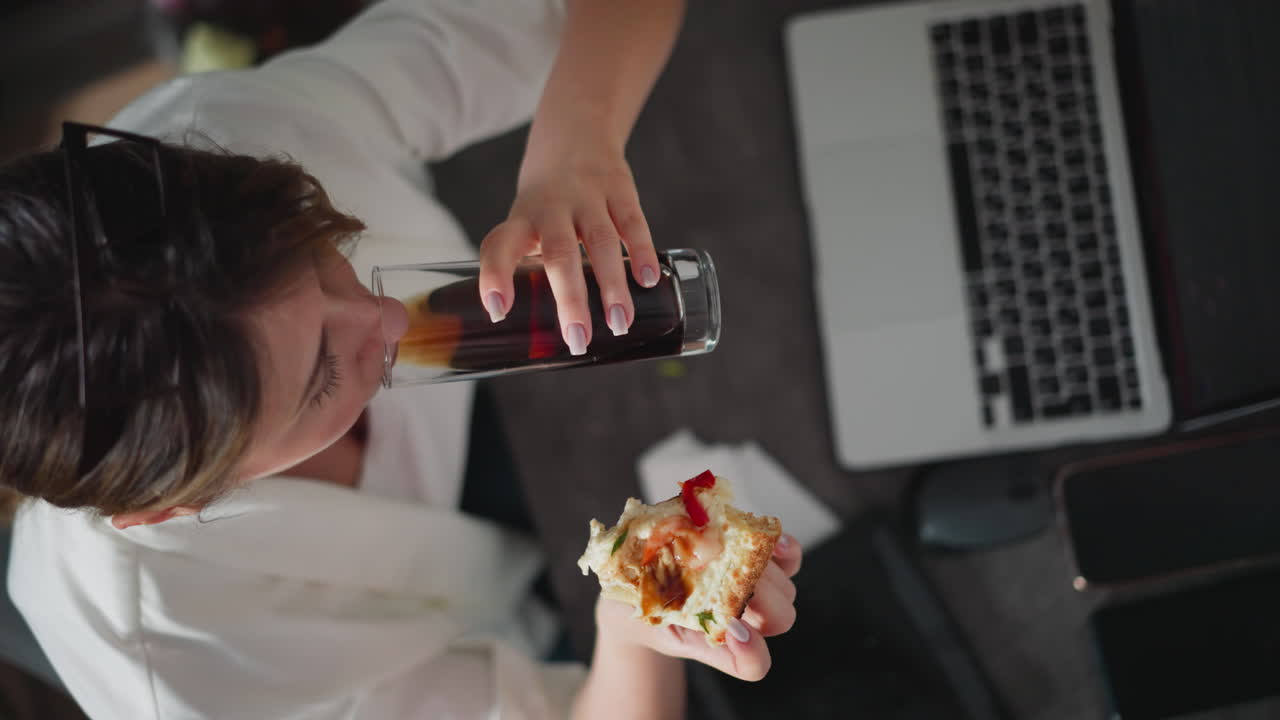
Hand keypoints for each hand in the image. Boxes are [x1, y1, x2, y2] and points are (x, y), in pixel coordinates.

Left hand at [477, 142, 660, 354]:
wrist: (576, 132)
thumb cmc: (546, 199)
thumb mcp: (526, 223)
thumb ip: (531, 267)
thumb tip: (546, 329)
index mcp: (521, 220)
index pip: (499, 246)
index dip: (495, 277)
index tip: (497, 310)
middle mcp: (551, 207)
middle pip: (558, 253)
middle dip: (570, 299)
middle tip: (578, 338)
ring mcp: (587, 196)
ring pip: (599, 241)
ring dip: (610, 284)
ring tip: (619, 323)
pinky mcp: (619, 188)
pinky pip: (632, 222)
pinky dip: (642, 251)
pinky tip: (647, 280)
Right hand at [595, 533, 802, 681]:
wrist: (636, 587)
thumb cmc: (639, 605)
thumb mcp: (643, 607)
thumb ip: (663, 601)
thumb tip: (685, 570)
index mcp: (717, 642)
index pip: (753, 665)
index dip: (752, 652)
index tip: (731, 628)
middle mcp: (744, 620)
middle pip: (779, 619)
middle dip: (760, 596)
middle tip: (727, 573)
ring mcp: (757, 591)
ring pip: (785, 589)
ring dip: (765, 569)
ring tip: (730, 550)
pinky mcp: (758, 560)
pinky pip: (789, 561)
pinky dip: (787, 552)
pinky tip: (773, 543)